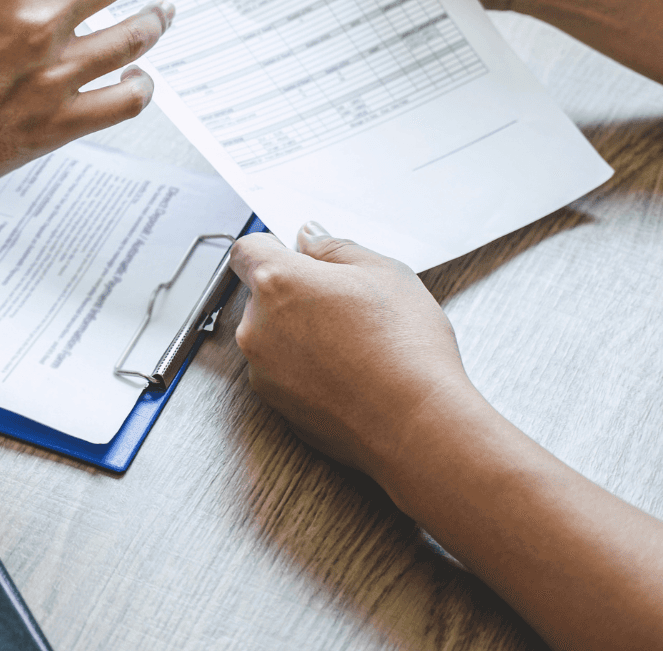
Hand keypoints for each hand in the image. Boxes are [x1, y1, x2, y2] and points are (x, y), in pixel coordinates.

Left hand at [227, 222, 470, 483]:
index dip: (272, 248)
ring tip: (354, 345)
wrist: (416, 425)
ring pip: (272, 337)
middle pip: (261, 296)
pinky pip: (284, 374)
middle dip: (294, 294)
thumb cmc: (406, 347)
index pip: (246, 250)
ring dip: (299, 334)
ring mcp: (261, 371)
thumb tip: (309, 237)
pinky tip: (348, 375)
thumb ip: (335, 247)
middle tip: (344, 305)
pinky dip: (306, 370)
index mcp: (277, 282)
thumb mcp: (385, 273)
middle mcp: (256, 326)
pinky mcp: (275, 405)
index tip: (296, 255)